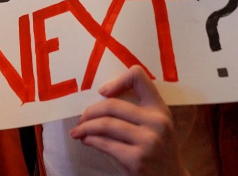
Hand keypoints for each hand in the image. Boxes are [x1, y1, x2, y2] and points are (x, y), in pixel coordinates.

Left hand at [70, 67, 186, 175]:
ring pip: (105, 124)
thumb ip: (138, 110)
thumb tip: (100, 98)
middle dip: (90, 112)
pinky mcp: (137, 160)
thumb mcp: (156, 124)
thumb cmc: (158, 149)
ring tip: (78, 131)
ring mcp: (148, 141)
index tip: (102, 92)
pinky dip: (90, 140)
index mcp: (159, 108)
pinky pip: (105, 144)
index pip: (138, 77)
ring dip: (85, 127)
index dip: (117, 81)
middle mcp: (156, 122)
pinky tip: (87, 141)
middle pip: (112, 105)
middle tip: (81, 119)